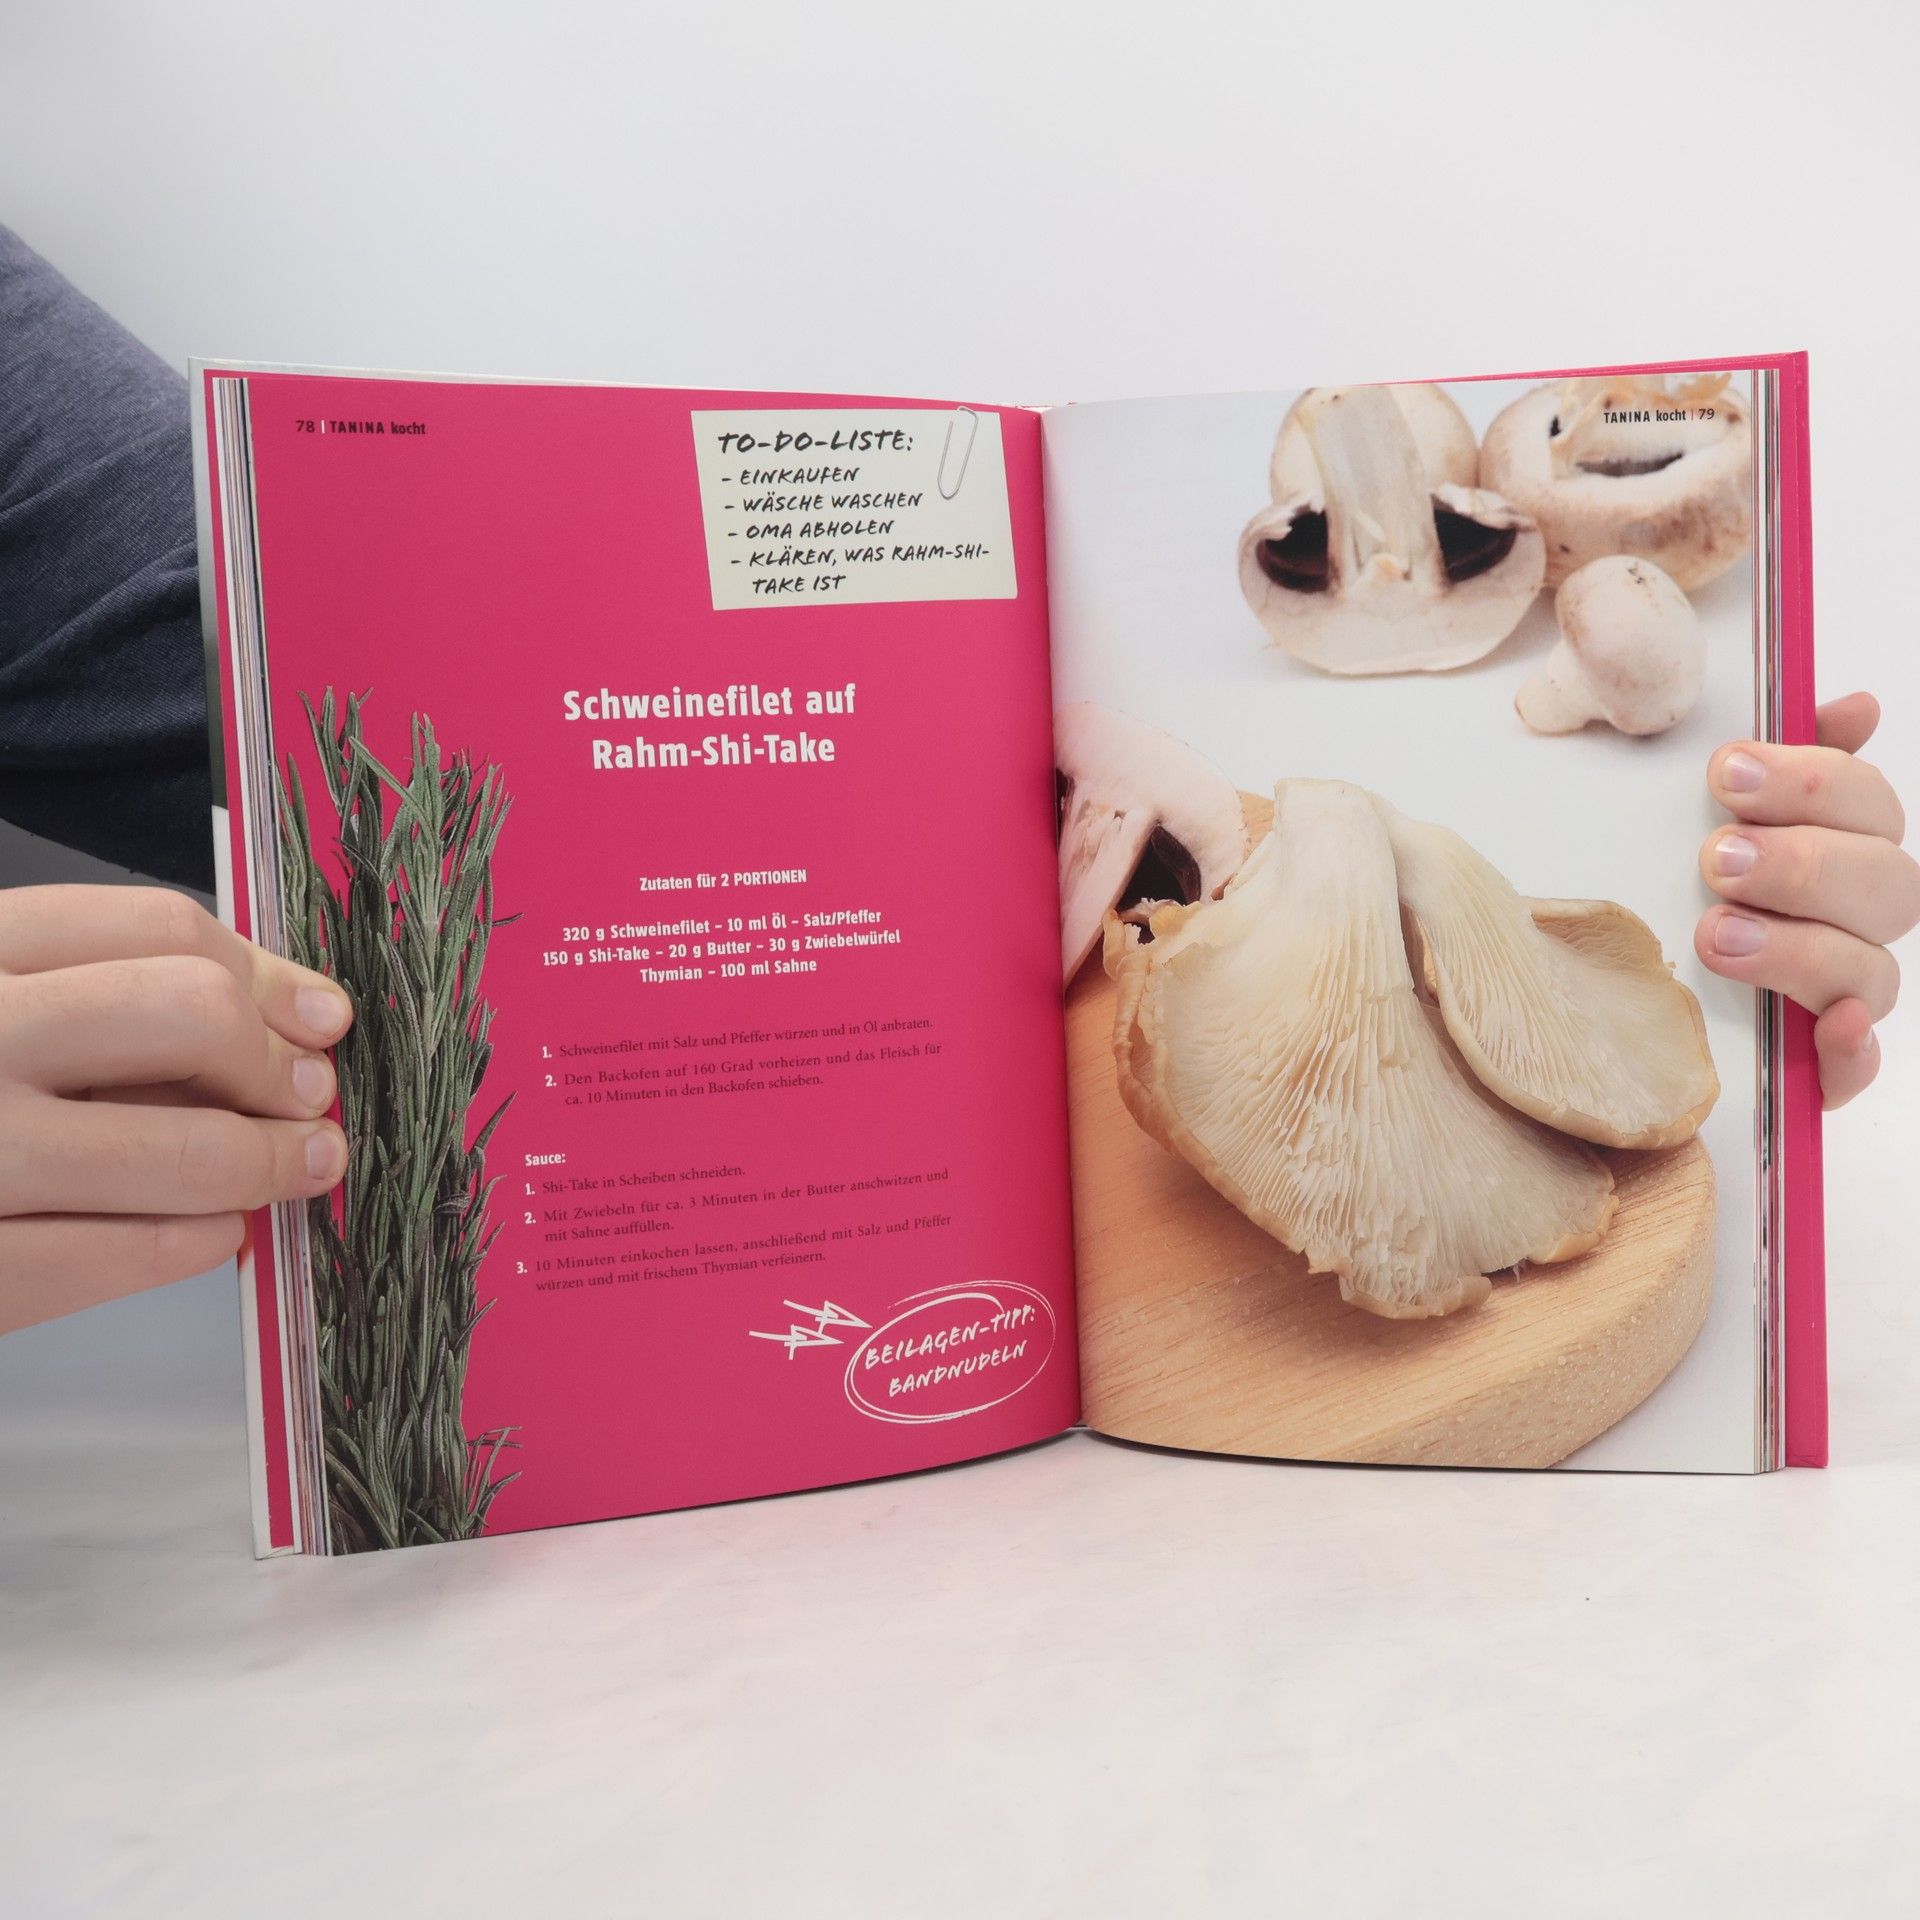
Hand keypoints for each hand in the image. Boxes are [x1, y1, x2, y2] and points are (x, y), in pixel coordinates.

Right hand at [0, 886, 352, 1334]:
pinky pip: (111, 1256)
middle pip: (186, 1014)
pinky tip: (214, 1232)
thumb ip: (100, 997)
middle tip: (310, 1101)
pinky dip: (189, 1242)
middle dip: (273, 1064)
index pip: (158, 928)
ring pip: (177, 1148)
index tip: (322, 1018)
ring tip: (300, 1169)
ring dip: (266, 1163)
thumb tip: (294, 1019)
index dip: (268, 975)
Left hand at [1697, 693, 1916, 1109]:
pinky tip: (1831, 1026)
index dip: (1810, 780)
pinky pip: (1859, 1065)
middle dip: (1802, 863)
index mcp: (1835, 844)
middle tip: (1718, 857)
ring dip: (1801, 948)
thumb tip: (1858, 706)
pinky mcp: (1816, 1063)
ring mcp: (1840, 992)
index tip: (1726, 771)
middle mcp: (1850, 918)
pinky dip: (1853, 1047)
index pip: (1867, 803)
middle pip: (1886, 885)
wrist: (1596, 986)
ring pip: (1870, 970)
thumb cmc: (1656, 879)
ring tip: (1718, 934)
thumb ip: (1765, 755)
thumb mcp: (1683, 806)